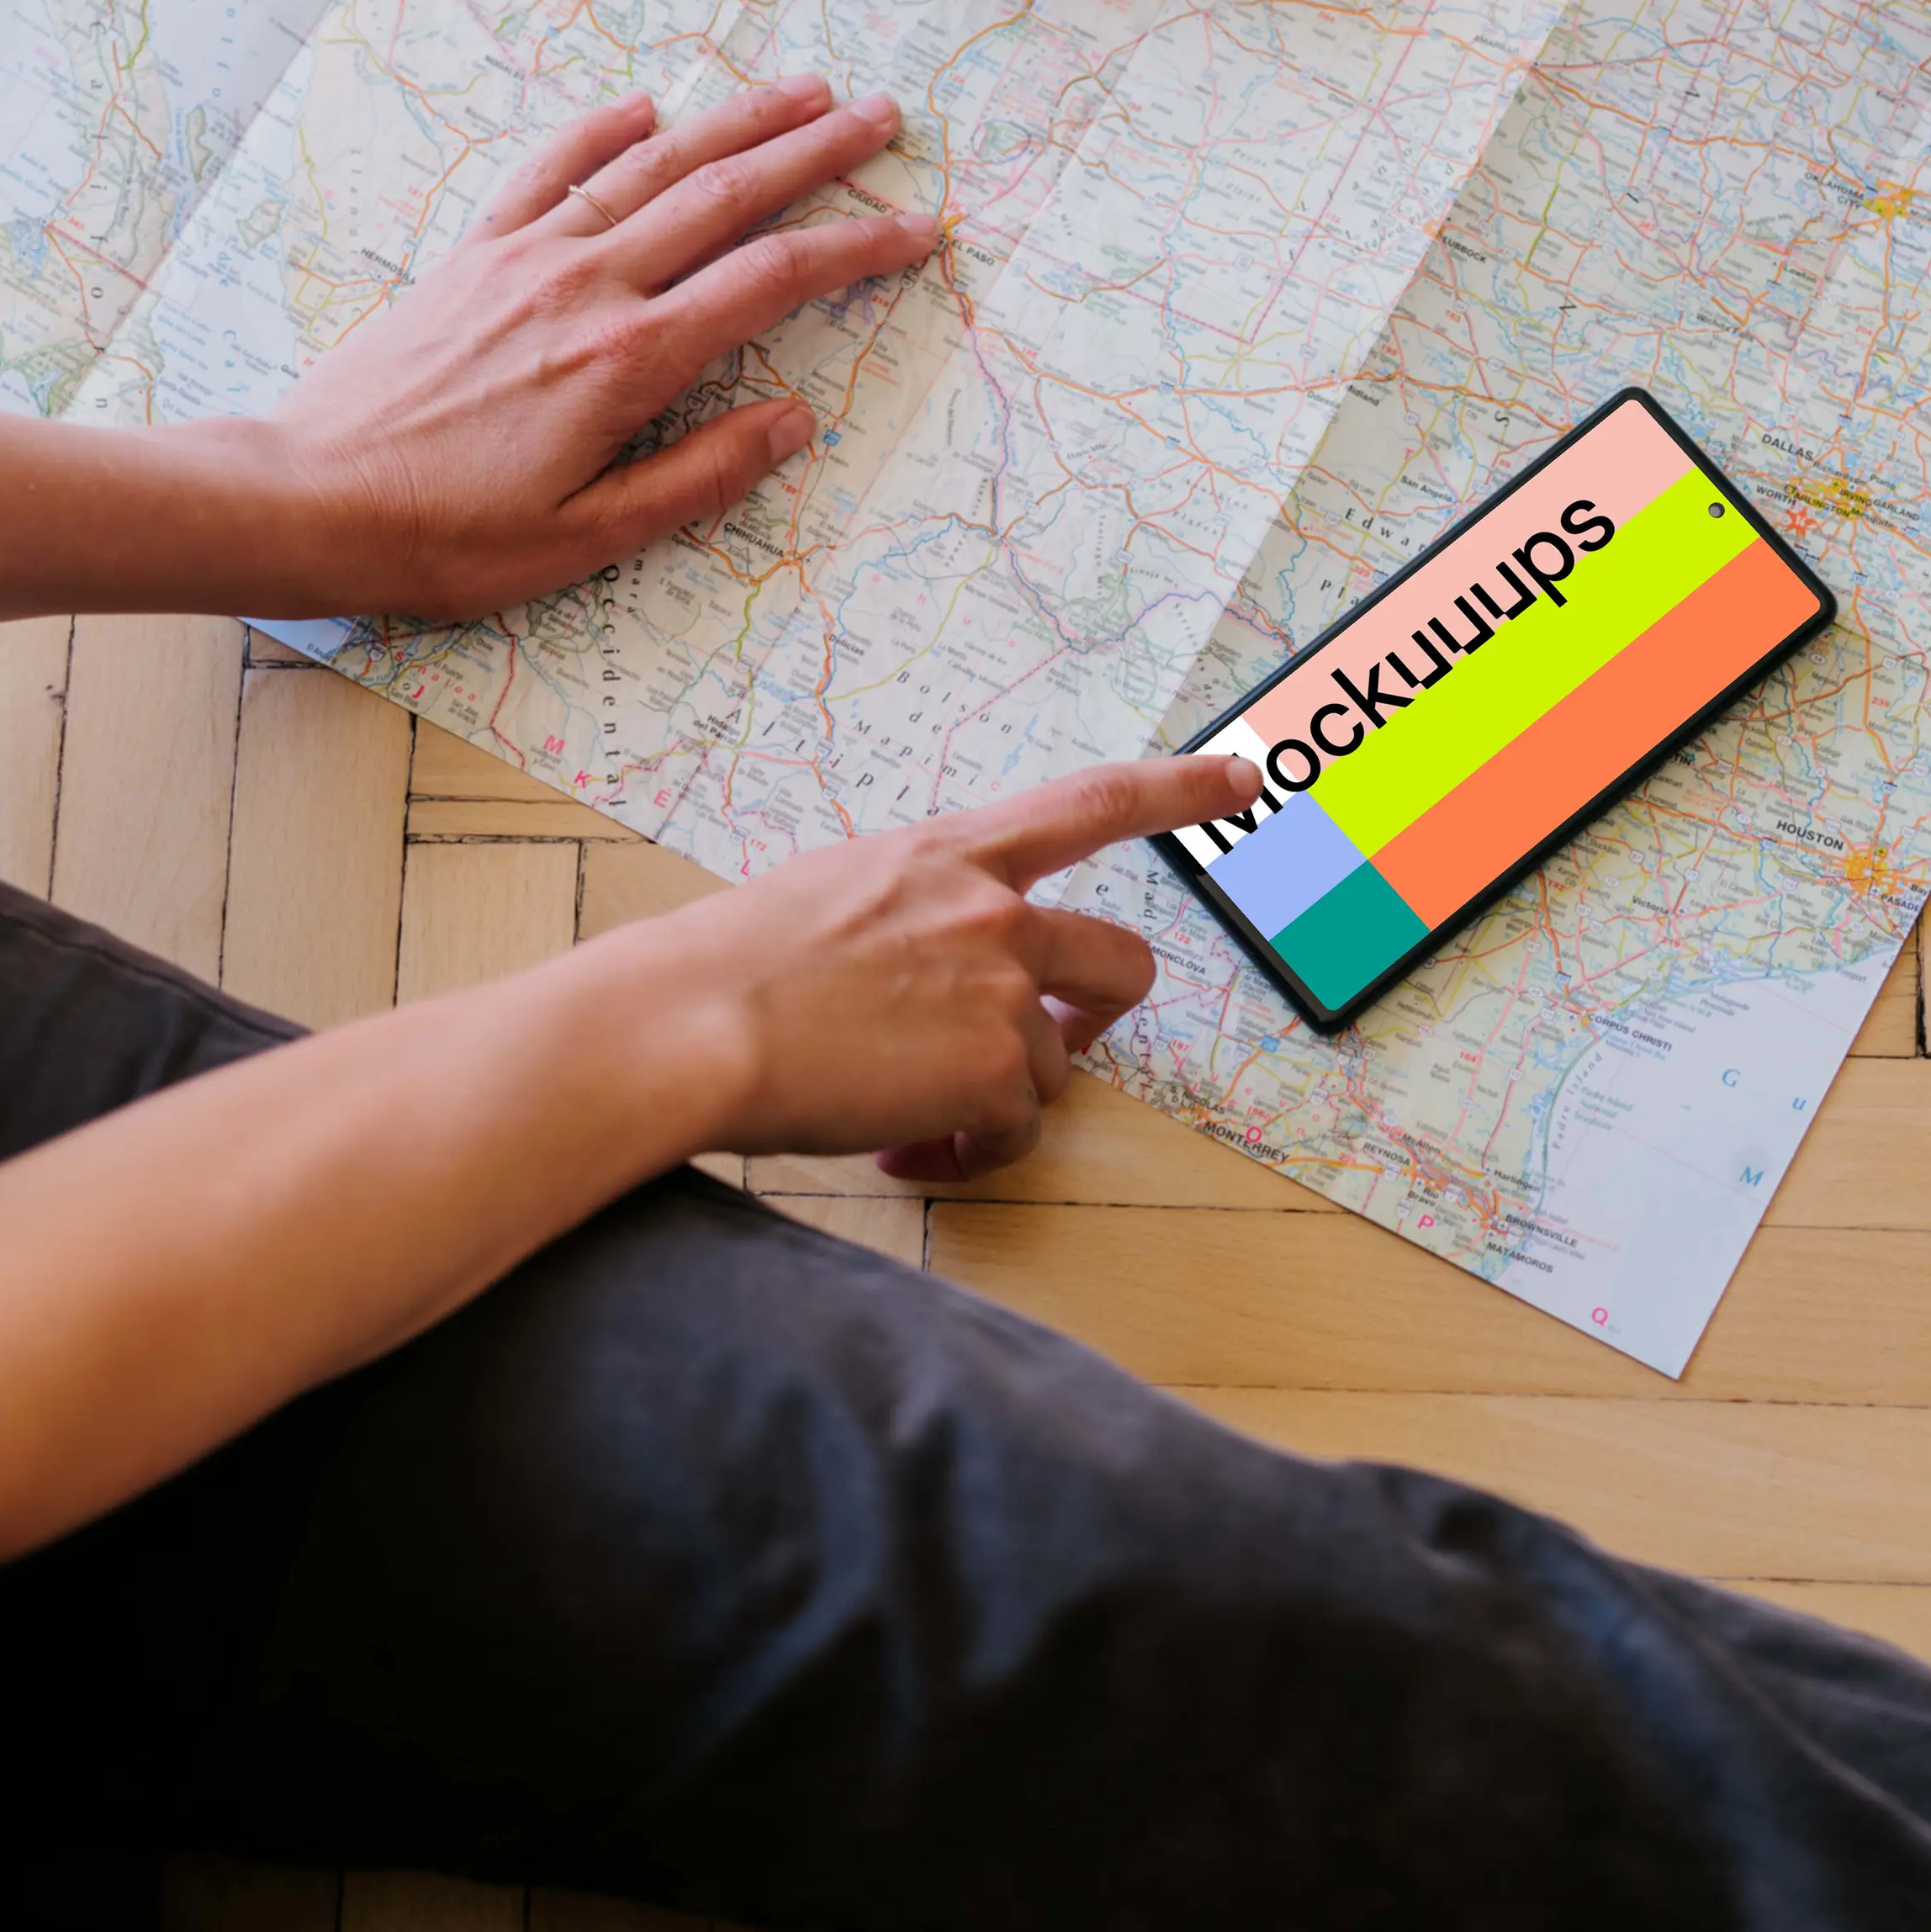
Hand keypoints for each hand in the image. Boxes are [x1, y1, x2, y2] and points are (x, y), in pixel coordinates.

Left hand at [257, 80, 939, 619]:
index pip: (772, 282)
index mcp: (627, 361)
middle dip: (816, 152)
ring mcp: (525, 259)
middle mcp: (586, 286)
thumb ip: (701, 475)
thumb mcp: (588, 538)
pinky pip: (547, 171)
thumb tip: (795, 419)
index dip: (856, 249)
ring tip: (802, 91)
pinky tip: (643, 105)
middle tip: (884, 116)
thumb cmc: (446, 537)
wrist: (304, 498)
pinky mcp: (473, 256)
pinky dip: (599, 131)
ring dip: (733, 122)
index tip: (919, 228)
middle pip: (725, 197)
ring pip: (651, 167)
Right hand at [616, 754, 1251, 1180]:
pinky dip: (969, 1154)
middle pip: (1123, 962)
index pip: (1089, 802)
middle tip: (1047, 1048)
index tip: (1241, 777)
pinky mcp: (991, 1072)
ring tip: (906, 1116)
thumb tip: (925, 976)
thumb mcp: (828, 895)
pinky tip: (906, 1150)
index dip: (1175, 789)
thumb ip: (906, 916)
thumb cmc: (724, 964)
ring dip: (993, 1101)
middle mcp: (993, 911)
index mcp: (948, 851)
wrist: (689, 1024)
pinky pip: (1012, 1134)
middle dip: (1099, 1013)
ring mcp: (1001, 991)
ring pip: (1051, 1069)